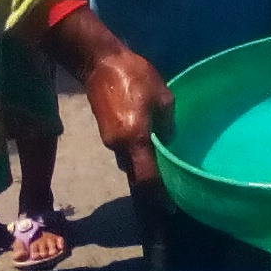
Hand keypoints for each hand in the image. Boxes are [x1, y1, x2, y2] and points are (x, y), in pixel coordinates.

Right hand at [46, 4, 171, 185]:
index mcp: (134, 139)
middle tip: (171, 193)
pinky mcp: (106, 132)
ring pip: (130, 162)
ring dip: (144, 169)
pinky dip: (136, 155)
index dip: (158, 196)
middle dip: (152, 186)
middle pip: (137, 174)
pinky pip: (124, 151)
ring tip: (163, 171)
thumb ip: (167, 123)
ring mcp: (109, 140)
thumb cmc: (133, 75)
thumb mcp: (162, 96)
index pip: (146, 178)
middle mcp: (119, 146)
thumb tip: (167, 140)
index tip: (169, 208)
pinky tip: (149, 149)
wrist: (99, 62)